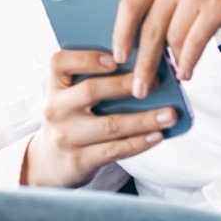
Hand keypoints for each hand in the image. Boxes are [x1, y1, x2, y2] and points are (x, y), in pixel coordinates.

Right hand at [22, 48, 179, 186]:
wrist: (50, 162)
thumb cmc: (71, 119)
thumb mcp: (70, 97)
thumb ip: (93, 80)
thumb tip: (142, 67)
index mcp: (54, 86)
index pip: (60, 63)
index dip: (87, 58)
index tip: (116, 58)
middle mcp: (55, 109)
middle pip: (91, 91)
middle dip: (127, 85)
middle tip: (157, 82)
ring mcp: (65, 137)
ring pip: (110, 125)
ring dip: (144, 119)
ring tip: (170, 115)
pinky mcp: (78, 160)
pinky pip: (114, 150)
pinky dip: (138, 143)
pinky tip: (157, 136)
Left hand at [111, 0, 220, 94]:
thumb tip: (160, 33)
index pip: (130, 1)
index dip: (120, 31)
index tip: (117, 54)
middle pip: (148, 28)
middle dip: (142, 63)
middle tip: (139, 86)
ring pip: (172, 39)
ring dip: (171, 64)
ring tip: (175, 77)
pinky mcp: (217, 6)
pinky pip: (194, 43)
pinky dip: (189, 62)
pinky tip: (188, 72)